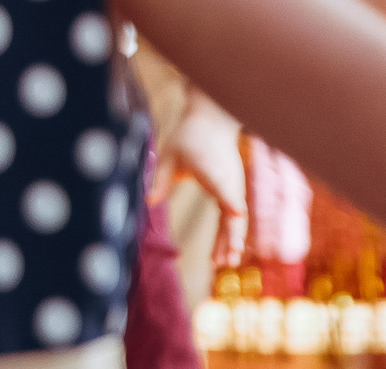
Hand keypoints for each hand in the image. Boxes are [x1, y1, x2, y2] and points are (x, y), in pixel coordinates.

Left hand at [158, 94, 248, 266]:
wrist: (212, 122)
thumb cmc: (189, 136)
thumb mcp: (170, 153)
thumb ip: (161, 178)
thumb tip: (148, 201)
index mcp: (211, 167)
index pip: (223, 185)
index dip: (229, 198)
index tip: (236, 211)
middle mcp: (228, 180)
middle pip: (234, 211)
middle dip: (232, 235)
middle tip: (227, 260)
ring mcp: (233, 187)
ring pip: (235, 219)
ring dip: (230, 240)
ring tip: (222, 264)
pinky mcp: (231, 191)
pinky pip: (230, 217)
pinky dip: (227, 234)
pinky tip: (220, 254)